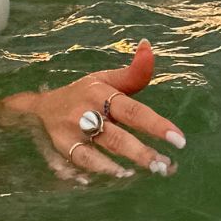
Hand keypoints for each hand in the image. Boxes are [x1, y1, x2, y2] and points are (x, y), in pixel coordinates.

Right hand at [2, 38, 185, 180]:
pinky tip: (120, 175)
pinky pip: (82, 162)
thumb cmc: (84, 93)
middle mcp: (85, 112)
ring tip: (152, 170)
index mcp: (99, 92)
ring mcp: (72, 132)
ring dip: (126, 163)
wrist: (42, 106)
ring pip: (101, 151)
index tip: (178, 139)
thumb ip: (132, 72)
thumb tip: (148, 45)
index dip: (156, 124)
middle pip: (117, 136)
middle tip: (166, 164)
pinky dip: (100, 169)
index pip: (132, 110)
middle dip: (143, 152)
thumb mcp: (105, 79)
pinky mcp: (63, 148)